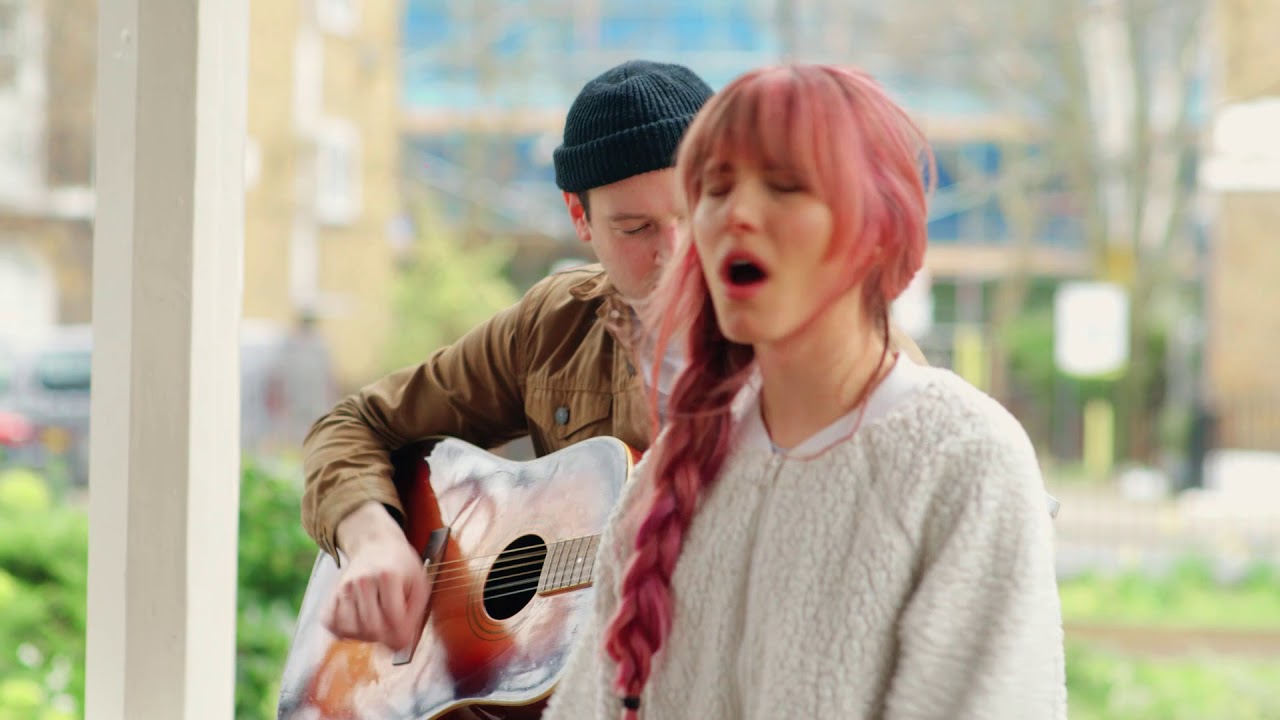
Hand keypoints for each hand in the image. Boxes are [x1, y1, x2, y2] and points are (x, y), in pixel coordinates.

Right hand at [323, 502, 429, 651]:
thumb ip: (414, 614)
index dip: (402, 634)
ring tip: (377, 623)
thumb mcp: (419, 584)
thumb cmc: (401, 567)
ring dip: (366, 636)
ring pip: (352, 630)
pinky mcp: (332, 594)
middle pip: (371, 628)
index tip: (405, 635)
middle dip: (385, 637)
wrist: (375, 544)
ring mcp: (344, 588)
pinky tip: (359, 622)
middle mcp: (362, 581)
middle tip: (392, 630)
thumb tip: (400, 645)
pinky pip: (332, 625)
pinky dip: (345, 631)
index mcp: (388, 576)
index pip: (394, 619)